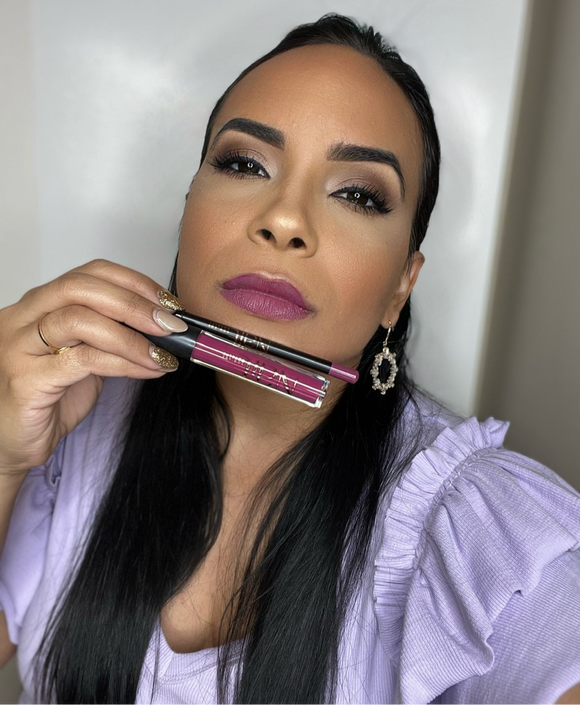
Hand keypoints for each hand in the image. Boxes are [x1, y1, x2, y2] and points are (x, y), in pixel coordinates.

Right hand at [0, 259, 186, 478]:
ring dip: (132, 336)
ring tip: (163, 353)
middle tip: (170, 325)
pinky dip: (123, 363)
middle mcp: (22, 317)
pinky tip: (147, 370)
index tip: (167, 302)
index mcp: (38, 304)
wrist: (12, 444)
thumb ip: (110, 335)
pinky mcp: (26, 378)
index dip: (132, 282)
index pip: (88, 273)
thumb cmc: (49, 399)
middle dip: (134, 303)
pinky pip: (83, 360)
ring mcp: (19, 346)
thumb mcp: (84, 357)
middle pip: (80, 287)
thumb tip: (162, 325)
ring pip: (80, 320)